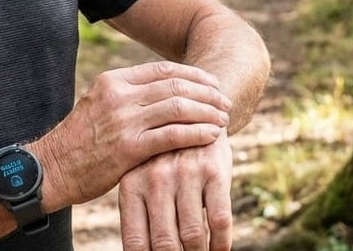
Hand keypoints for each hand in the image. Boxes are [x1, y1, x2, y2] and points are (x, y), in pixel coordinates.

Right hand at [36, 61, 230, 209]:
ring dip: (207, 112)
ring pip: (178, 107)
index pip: (163, 70)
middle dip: (206, 93)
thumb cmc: (80, 139)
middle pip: (175, 85)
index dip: (193, 75)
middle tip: (224, 102)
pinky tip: (211, 136)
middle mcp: (120, 95)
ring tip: (223, 119)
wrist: (53, 167)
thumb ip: (128, 95)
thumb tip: (160, 90)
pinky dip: (197, 133)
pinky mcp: (129, 148)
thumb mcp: (99, 104)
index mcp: (113, 81)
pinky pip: (173, 135)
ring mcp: (124, 121)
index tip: (211, 85)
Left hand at [118, 131, 233, 250]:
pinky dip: (221, 244)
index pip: (136, 242)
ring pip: (194, 236)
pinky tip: (218, 248)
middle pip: (166, 244)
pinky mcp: (214, 171)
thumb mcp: (142, 179)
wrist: (193, 115)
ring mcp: (185, 173)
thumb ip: (141, 215)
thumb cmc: (162, 160)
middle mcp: (156, 179)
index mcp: (131, 185)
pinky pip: (220, 221)